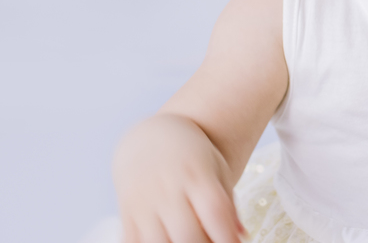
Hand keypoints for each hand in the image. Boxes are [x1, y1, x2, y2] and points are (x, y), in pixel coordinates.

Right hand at [113, 114, 249, 242]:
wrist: (148, 136)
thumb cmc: (191, 154)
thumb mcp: (216, 167)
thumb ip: (228, 203)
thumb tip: (241, 235)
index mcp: (196, 174)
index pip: (215, 211)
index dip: (227, 236)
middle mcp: (167, 188)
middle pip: (187, 234)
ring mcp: (143, 201)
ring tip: (193, 241)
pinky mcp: (126, 212)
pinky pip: (133, 242)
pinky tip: (168, 241)